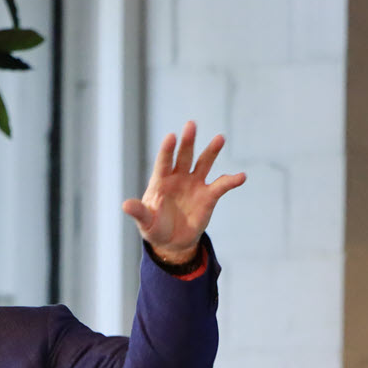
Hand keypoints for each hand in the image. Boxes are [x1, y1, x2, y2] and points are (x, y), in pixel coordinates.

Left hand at [123, 121, 245, 266]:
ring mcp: (194, 184)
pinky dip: (231, 180)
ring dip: (211, 151)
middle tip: (191, 125)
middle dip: (188, 141)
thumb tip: (125, 205)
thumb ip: (139, 212)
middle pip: (184, 156)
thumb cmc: (155, 228)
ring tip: (220, 138)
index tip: (171, 137)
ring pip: (203, 163)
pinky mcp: (208, 196)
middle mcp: (178, 178)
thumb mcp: (145, 223)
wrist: (173, 242)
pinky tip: (241, 176)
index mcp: (161, 181)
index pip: (164, 162)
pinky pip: (221, 186)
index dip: (167, 150)